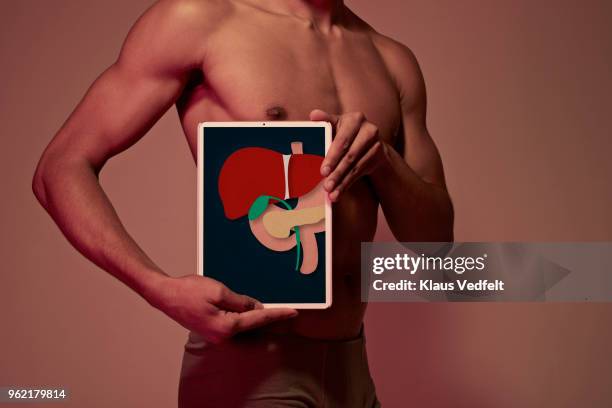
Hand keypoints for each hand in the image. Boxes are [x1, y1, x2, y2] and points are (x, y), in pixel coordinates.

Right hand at [148, 275, 297, 343]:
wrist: (164, 295)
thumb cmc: (188, 291)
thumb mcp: (220, 291)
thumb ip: (241, 301)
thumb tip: (256, 307)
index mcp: (226, 327)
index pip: (259, 319)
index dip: (278, 314)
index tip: (294, 312)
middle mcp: (222, 336)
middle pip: (253, 325)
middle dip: (269, 316)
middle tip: (288, 310)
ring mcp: (216, 335)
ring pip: (243, 324)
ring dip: (255, 315)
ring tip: (272, 308)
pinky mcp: (212, 330)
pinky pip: (233, 323)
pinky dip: (243, 316)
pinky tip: (250, 309)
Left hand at [310, 110, 388, 201]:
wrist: (370, 142)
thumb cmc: (346, 132)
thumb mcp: (336, 125)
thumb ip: (325, 121)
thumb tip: (313, 114)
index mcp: (355, 119)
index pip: (342, 140)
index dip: (332, 156)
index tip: (323, 171)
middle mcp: (368, 130)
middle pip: (350, 155)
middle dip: (336, 171)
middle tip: (326, 184)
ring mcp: (375, 144)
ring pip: (354, 166)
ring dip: (341, 181)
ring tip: (330, 192)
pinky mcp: (378, 156)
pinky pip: (359, 173)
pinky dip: (347, 184)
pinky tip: (338, 193)